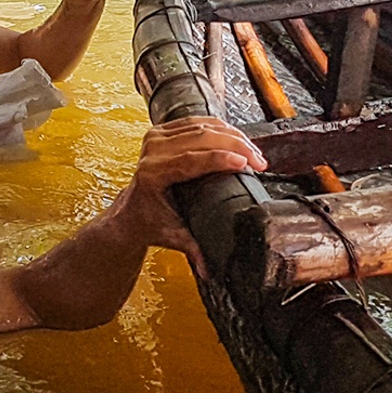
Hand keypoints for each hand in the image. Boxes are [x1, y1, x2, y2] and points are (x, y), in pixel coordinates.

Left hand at [116, 116, 266, 271]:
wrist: (131, 212)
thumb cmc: (151, 222)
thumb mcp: (174, 236)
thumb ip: (193, 250)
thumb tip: (209, 271)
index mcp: (152, 173)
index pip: (191, 160)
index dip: (221, 159)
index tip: (245, 164)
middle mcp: (152, 151)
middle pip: (201, 138)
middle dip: (236, 146)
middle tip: (259, 162)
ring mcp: (156, 137)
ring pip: (202, 126)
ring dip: (234, 136)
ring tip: (255, 152)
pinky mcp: (162, 130)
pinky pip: (197, 121)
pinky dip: (221, 127)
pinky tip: (239, 138)